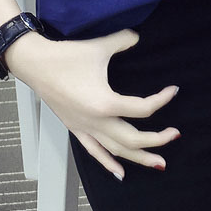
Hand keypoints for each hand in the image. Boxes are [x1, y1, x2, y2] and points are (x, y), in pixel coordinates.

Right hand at [4, 28, 180, 179]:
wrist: (35, 63)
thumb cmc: (66, 56)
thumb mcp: (99, 47)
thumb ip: (124, 40)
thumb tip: (138, 36)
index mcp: (105, 103)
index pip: (143, 108)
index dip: (162, 100)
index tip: (174, 90)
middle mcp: (96, 121)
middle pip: (132, 139)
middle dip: (156, 141)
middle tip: (175, 135)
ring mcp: (85, 127)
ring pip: (116, 151)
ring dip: (139, 158)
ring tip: (158, 163)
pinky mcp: (75, 128)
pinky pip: (94, 151)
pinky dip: (109, 163)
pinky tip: (120, 173)